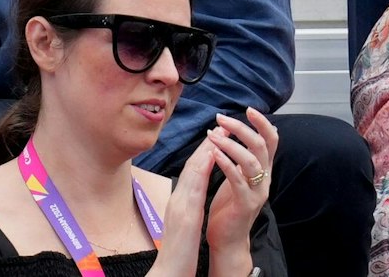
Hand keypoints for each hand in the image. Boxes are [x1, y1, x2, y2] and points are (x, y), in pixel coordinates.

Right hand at [158, 144, 215, 276]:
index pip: (191, 174)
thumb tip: (192, 199)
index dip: (203, 154)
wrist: (169, 272)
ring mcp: (180, 205)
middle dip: (206, 145)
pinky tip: (211, 156)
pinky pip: (194, 187)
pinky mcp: (185, 214)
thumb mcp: (184, 226)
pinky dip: (202, 169)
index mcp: (179, 203)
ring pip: (192, 171)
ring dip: (205, 150)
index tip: (215, 138)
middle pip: (191, 167)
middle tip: (219, 126)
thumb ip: (187, 210)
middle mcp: (178, 200)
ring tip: (218, 133)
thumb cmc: (178, 253)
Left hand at [200, 110, 278, 259]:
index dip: (263, 123)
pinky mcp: (246, 204)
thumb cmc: (229, 205)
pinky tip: (214, 154)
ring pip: (251, 161)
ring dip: (230, 144)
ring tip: (212, 135)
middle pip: (261, 146)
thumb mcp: (238, 176)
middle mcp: (265, 179)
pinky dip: (226, 164)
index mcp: (263, 170)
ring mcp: (258, 192)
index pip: (271, 141)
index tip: (248, 109)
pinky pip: (238, 180)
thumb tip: (244, 131)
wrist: (228, 238)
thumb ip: (243, 157)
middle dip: (241, 128)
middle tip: (221, 118)